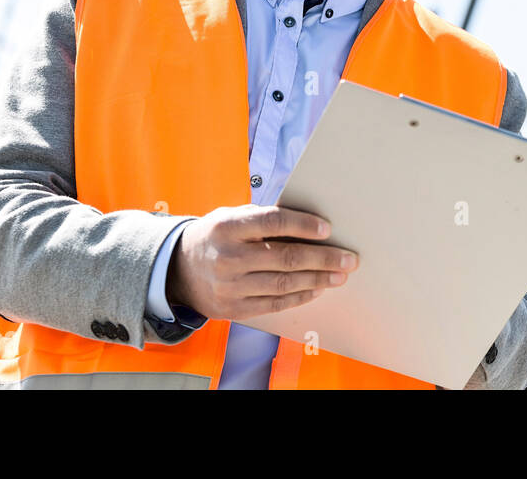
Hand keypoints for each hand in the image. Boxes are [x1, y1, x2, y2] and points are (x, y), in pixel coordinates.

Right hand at [167, 204, 358, 321]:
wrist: (177, 269)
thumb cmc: (217, 235)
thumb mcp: (232, 217)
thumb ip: (264, 218)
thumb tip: (310, 222)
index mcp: (227, 227)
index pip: (273, 222)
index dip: (303, 225)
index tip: (328, 229)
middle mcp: (228, 258)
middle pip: (285, 258)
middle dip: (323, 258)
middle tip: (348, 258)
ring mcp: (229, 287)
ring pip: (283, 284)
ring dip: (318, 279)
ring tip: (340, 274)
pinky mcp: (232, 309)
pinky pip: (274, 304)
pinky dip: (299, 296)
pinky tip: (317, 288)